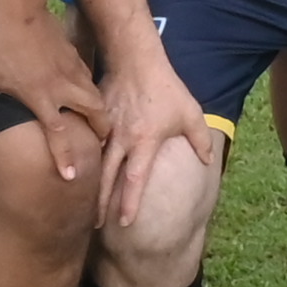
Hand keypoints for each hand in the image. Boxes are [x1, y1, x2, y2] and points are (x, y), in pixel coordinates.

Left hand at [0, 4, 106, 184]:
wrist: (19, 8)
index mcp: (42, 98)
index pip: (59, 135)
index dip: (65, 158)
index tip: (72, 176)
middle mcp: (63, 88)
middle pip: (95, 114)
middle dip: (101, 130)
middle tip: (101, 141)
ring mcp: (72, 70)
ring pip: (96, 96)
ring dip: (99, 110)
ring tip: (98, 119)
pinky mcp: (75, 56)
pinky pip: (89, 78)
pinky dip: (91, 89)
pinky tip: (84, 92)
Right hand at [95, 50, 214, 230]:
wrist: (136, 60)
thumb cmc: (166, 88)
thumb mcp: (190, 113)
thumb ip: (200, 139)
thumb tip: (207, 160)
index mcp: (145, 142)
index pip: (136, 180)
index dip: (130, 203)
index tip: (125, 224)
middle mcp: (123, 140)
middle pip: (108, 178)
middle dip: (101, 204)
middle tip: (96, 226)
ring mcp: (106, 130)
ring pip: (95, 164)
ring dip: (91, 187)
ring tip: (86, 207)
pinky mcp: (97, 120)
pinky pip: (90, 144)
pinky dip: (84, 161)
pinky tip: (79, 174)